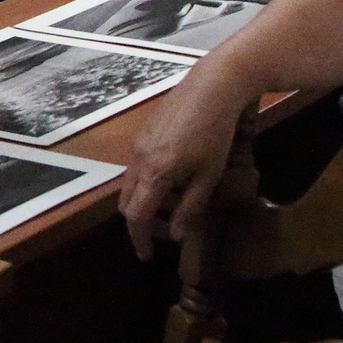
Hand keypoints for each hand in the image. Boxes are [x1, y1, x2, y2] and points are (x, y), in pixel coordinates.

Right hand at [114, 66, 250, 260]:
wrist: (212, 86)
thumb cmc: (215, 133)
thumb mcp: (208, 176)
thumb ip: (190, 208)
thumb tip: (176, 234)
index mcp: (153, 173)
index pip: (136, 216)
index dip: (140, 239)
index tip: (147, 256)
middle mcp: (137, 159)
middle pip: (127, 202)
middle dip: (142, 223)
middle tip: (165, 234)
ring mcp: (138, 144)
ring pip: (130, 184)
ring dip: (145, 202)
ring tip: (173, 208)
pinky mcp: (143, 133)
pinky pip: (136, 167)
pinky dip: (147, 184)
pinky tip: (172, 182)